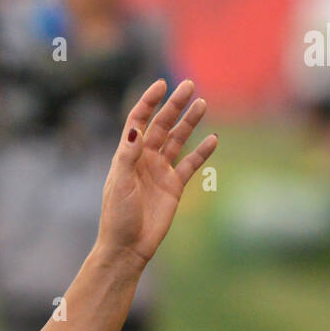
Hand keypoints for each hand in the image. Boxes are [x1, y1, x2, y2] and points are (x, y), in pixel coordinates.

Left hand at [96, 79, 216, 269]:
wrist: (128, 246)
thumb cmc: (117, 215)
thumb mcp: (120, 184)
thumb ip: (128, 156)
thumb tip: (135, 130)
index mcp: (127, 154)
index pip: (138, 120)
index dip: (148, 101)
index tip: (161, 84)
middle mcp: (145, 158)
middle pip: (161, 124)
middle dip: (174, 105)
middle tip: (188, 85)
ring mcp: (160, 171)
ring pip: (177, 140)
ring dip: (189, 122)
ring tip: (202, 103)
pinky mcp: (174, 186)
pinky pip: (190, 164)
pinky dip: (201, 152)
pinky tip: (212, 138)